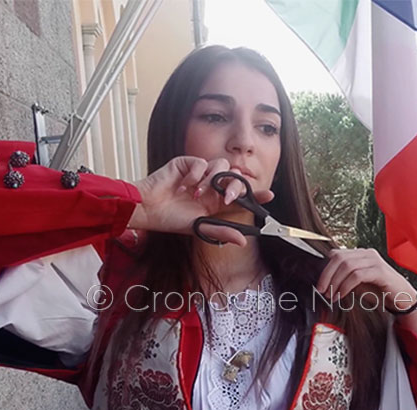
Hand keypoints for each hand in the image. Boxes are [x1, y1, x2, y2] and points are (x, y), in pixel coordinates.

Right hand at [127, 156, 273, 245]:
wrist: (147, 209)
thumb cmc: (169, 219)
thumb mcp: (198, 226)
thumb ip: (221, 231)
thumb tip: (243, 240)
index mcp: (214, 202)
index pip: (240, 196)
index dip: (255, 194)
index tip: (269, 195)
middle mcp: (209, 187)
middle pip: (233, 177)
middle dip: (234, 186)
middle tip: (227, 197)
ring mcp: (199, 173)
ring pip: (220, 165)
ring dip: (211, 181)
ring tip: (197, 194)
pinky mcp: (187, 163)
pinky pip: (202, 162)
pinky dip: (196, 174)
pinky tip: (185, 186)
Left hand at [315, 248, 416, 336]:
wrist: (403, 300)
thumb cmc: (380, 292)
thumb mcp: (357, 285)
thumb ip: (343, 279)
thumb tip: (325, 283)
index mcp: (361, 254)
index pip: (337, 254)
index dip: (325, 269)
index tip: (320, 285)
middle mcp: (367, 254)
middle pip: (339, 258)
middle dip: (327, 275)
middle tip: (322, 290)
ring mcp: (375, 261)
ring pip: (347, 265)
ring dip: (335, 282)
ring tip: (332, 296)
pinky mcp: (380, 272)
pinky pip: (357, 275)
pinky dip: (346, 286)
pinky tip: (342, 295)